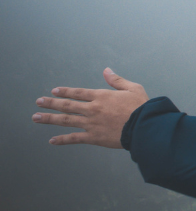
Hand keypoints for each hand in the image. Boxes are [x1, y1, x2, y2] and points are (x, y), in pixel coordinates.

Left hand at [32, 68, 148, 147]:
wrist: (144, 126)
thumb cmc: (141, 107)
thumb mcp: (133, 88)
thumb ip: (117, 80)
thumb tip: (106, 70)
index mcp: (101, 96)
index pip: (78, 93)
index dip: (65, 91)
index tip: (54, 91)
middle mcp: (92, 109)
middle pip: (67, 105)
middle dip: (51, 103)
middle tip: (38, 102)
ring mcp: (91, 123)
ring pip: (66, 120)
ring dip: (49, 118)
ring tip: (36, 117)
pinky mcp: (94, 137)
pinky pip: (75, 138)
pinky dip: (63, 140)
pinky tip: (52, 140)